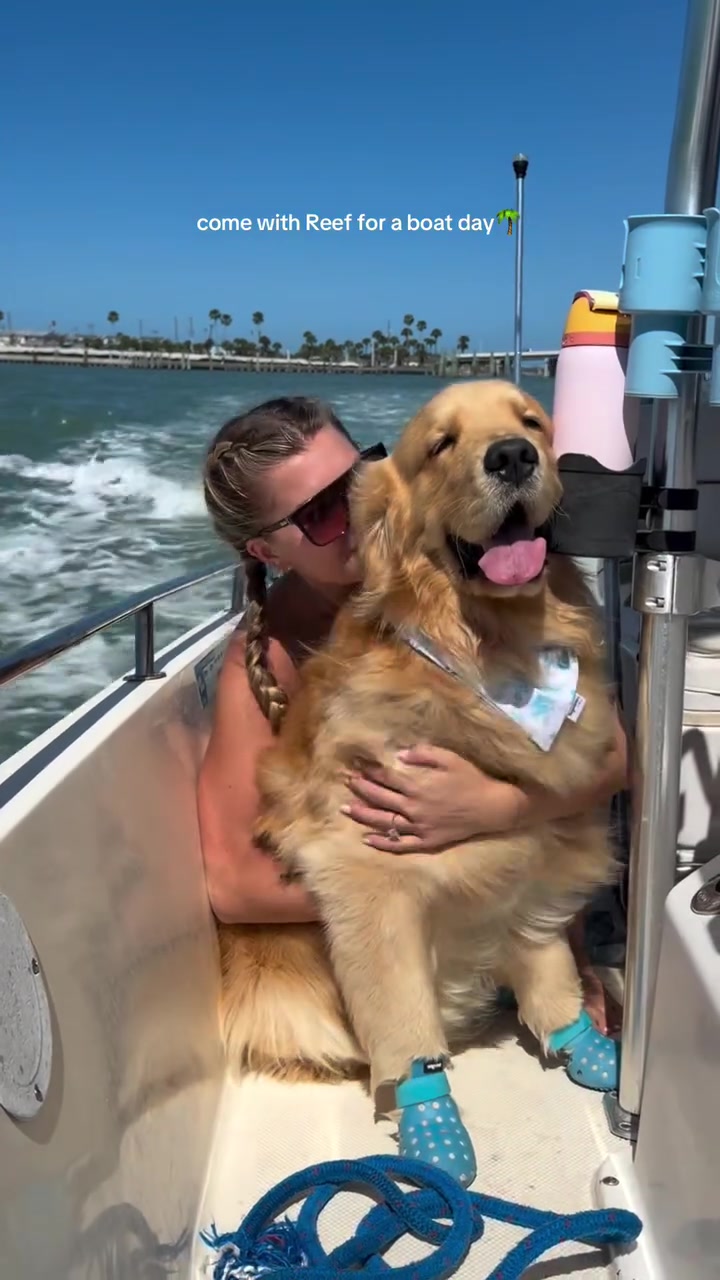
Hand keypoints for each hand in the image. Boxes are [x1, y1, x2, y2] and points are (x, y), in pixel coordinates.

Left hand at [340, 744, 522, 852]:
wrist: (492, 807)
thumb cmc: (472, 779)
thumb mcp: (450, 758)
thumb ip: (423, 754)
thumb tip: (399, 754)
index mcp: (418, 786)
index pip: (386, 778)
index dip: (369, 771)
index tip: (356, 766)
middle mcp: (414, 808)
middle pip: (380, 799)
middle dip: (361, 789)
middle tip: (346, 782)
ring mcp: (419, 827)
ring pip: (385, 823)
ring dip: (363, 816)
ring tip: (346, 809)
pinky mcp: (427, 842)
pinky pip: (401, 844)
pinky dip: (383, 843)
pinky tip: (368, 839)